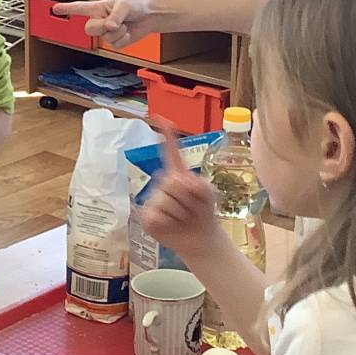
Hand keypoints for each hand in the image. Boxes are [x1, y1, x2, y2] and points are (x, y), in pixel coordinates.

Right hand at [50, 0, 154, 49]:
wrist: (151, 15)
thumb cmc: (137, 4)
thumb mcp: (124, 5)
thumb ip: (115, 15)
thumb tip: (110, 27)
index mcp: (98, 8)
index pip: (79, 8)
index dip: (67, 9)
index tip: (55, 9)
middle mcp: (100, 20)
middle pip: (89, 29)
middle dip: (102, 27)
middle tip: (114, 22)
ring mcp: (107, 32)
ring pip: (104, 38)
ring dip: (117, 32)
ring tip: (126, 23)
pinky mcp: (116, 42)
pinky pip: (115, 44)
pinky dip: (123, 38)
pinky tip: (128, 32)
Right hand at [142, 126, 221, 258]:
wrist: (200, 239)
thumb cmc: (203, 213)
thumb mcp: (208, 194)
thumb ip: (198, 185)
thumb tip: (179, 183)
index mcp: (178, 174)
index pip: (171, 152)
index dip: (167, 135)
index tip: (158, 116)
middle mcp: (163, 184)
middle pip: (174, 182)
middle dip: (188, 199)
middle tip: (192, 209)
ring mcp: (152, 199)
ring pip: (167, 201)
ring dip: (182, 213)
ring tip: (184, 219)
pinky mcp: (147, 216)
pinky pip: (158, 215)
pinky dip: (170, 223)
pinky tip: (172, 226)